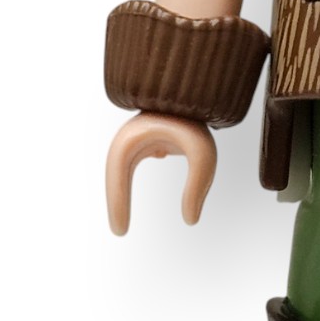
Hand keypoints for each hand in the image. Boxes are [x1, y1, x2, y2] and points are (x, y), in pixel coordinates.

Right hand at [105, 112, 216, 234]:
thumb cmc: (201, 119)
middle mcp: (132, 135)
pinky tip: (142, 186)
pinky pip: (135, 161)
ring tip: (122, 221)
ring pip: (123, 168)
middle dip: (116, 202)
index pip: (117, 177)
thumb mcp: (204, 155)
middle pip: (115, 174)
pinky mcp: (150, 134)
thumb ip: (198, 186)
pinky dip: (132, 179)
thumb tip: (190, 220)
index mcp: (134, 137)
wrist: (201, 89)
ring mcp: (140, 134)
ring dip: (121, 191)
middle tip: (120, 231)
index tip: (121, 231)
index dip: (117, 205)